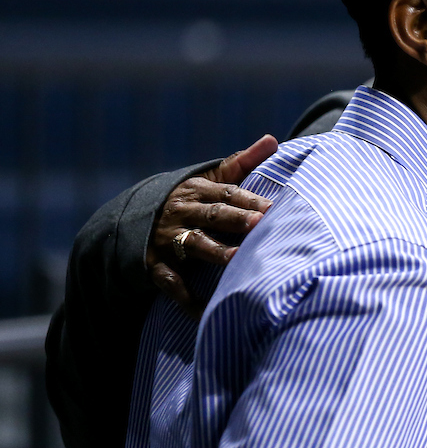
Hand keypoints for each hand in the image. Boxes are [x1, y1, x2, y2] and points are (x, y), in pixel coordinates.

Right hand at [147, 135, 277, 317]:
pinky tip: (202, 308)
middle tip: (259, 225)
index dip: (250, 199)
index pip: (228, 193)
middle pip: (214, 215)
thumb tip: (273, 139)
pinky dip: (185, 296)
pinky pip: (171, 282)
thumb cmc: (190, 199)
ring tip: (237, 260)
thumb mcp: (210, 177)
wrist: (132, 220)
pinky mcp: (154, 264)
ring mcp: (168, 238)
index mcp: (198, 190)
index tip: (273, 206)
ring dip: (215, 252)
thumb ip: (242, 161)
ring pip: (194, 244)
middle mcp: (183, 212)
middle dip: (236, 219)